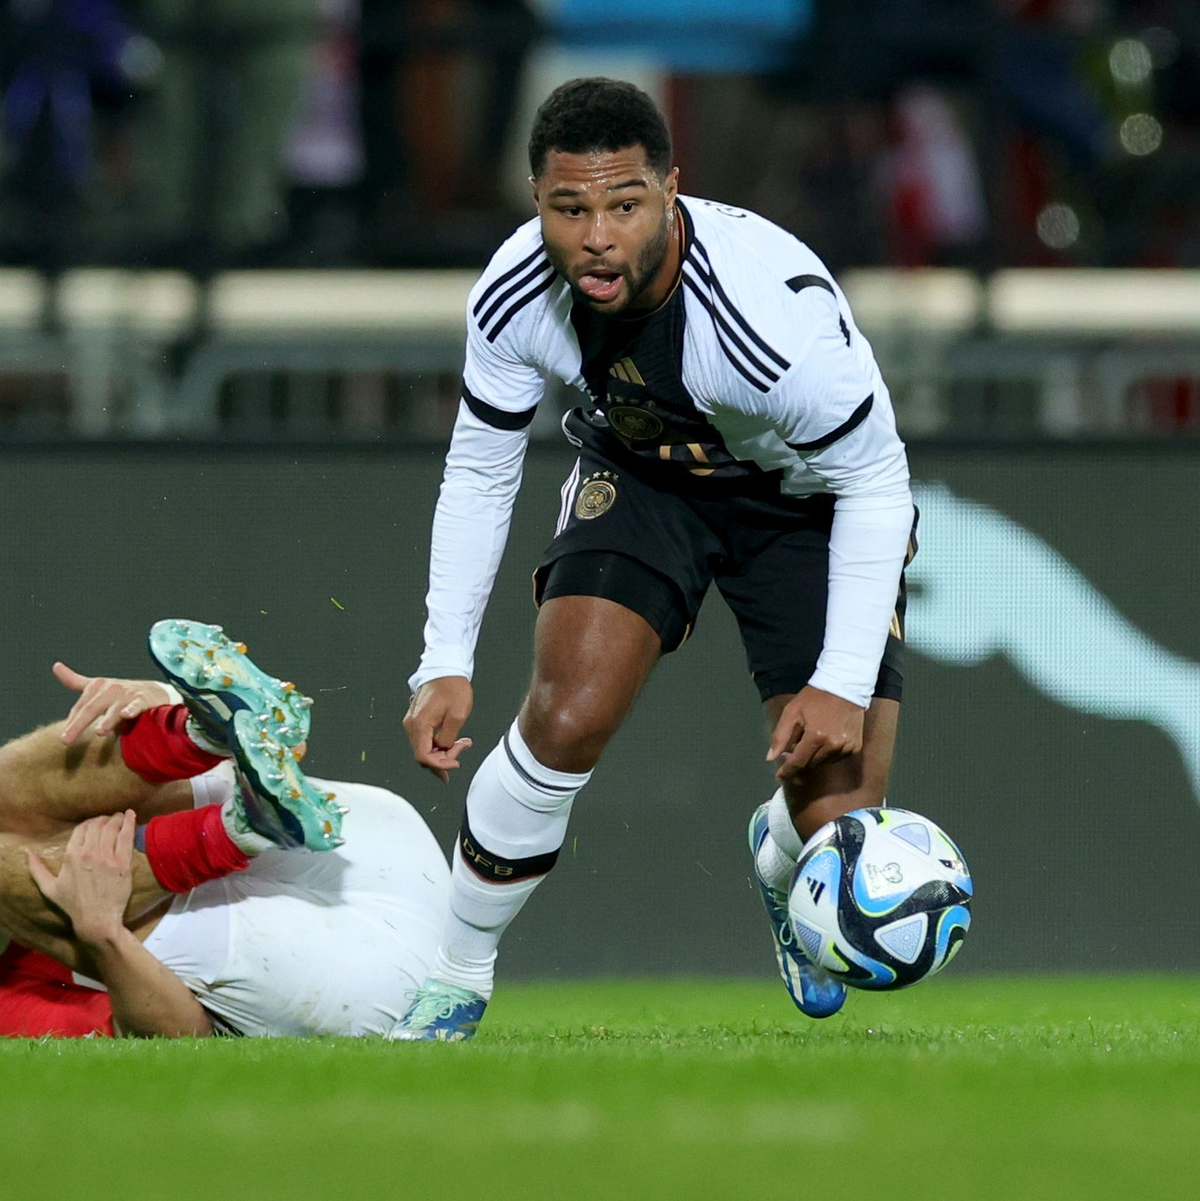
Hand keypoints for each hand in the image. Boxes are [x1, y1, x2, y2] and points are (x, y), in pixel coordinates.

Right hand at [27, 811, 136, 946]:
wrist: (96, 919)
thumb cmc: (72, 904)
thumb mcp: (49, 888)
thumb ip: (37, 868)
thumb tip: (27, 852)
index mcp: (71, 856)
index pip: (82, 828)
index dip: (90, 822)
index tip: (95, 822)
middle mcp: (89, 853)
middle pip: (98, 825)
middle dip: (104, 819)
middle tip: (109, 819)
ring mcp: (107, 857)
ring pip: (112, 828)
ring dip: (116, 819)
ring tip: (120, 816)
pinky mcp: (123, 863)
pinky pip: (126, 837)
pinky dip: (129, 823)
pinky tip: (131, 815)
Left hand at [54, 662, 173, 743]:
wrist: (152, 692)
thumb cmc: (120, 693)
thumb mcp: (97, 686)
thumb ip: (74, 680)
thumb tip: (55, 665)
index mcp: (97, 686)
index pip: (80, 707)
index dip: (71, 722)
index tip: (63, 738)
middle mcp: (110, 688)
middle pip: (91, 708)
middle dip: (78, 725)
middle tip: (66, 740)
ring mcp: (126, 694)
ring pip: (113, 709)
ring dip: (107, 720)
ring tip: (99, 732)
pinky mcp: (142, 699)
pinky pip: (136, 706)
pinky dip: (131, 709)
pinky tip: (126, 715)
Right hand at [403, 676, 473, 783]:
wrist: (445, 668)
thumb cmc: (452, 686)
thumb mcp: (458, 715)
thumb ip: (448, 738)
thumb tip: (443, 749)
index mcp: (419, 724)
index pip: (424, 757)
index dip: (441, 765)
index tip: (456, 763)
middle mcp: (411, 725)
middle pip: (423, 755)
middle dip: (443, 758)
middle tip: (462, 748)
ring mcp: (413, 722)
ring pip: (424, 748)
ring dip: (442, 751)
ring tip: (461, 743)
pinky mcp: (417, 719)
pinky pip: (425, 739)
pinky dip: (438, 744)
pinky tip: (452, 741)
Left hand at [767, 686, 864, 780]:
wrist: (844, 687)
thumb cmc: (814, 698)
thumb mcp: (792, 712)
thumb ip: (780, 737)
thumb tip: (771, 758)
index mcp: (816, 737)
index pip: (798, 763)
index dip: (787, 771)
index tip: (779, 776)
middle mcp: (833, 745)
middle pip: (810, 764)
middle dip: (799, 759)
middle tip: (794, 745)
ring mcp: (846, 748)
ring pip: (822, 763)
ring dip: (813, 756)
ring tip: (812, 737)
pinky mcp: (855, 747)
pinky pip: (835, 758)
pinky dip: (827, 753)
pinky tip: (825, 738)